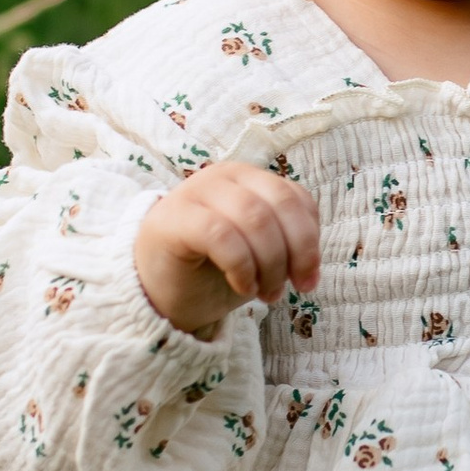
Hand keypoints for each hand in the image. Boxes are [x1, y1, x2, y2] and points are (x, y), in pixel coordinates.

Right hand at [132, 162, 318, 336]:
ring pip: (254, 218)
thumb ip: (287, 242)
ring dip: (269, 264)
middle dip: (295, 253)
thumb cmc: (213, 271)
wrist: (158, 293)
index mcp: (249, 179)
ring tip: (264, 294)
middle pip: (279, 204)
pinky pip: (222, 235)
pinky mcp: (173, 218)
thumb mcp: (260, 254)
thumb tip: (311, 262)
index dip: (310, 240)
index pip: (295, 198)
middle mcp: (223, 176)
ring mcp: (195, 192)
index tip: (307, 281)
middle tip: (289, 290)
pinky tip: (242, 287)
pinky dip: (241, 266)